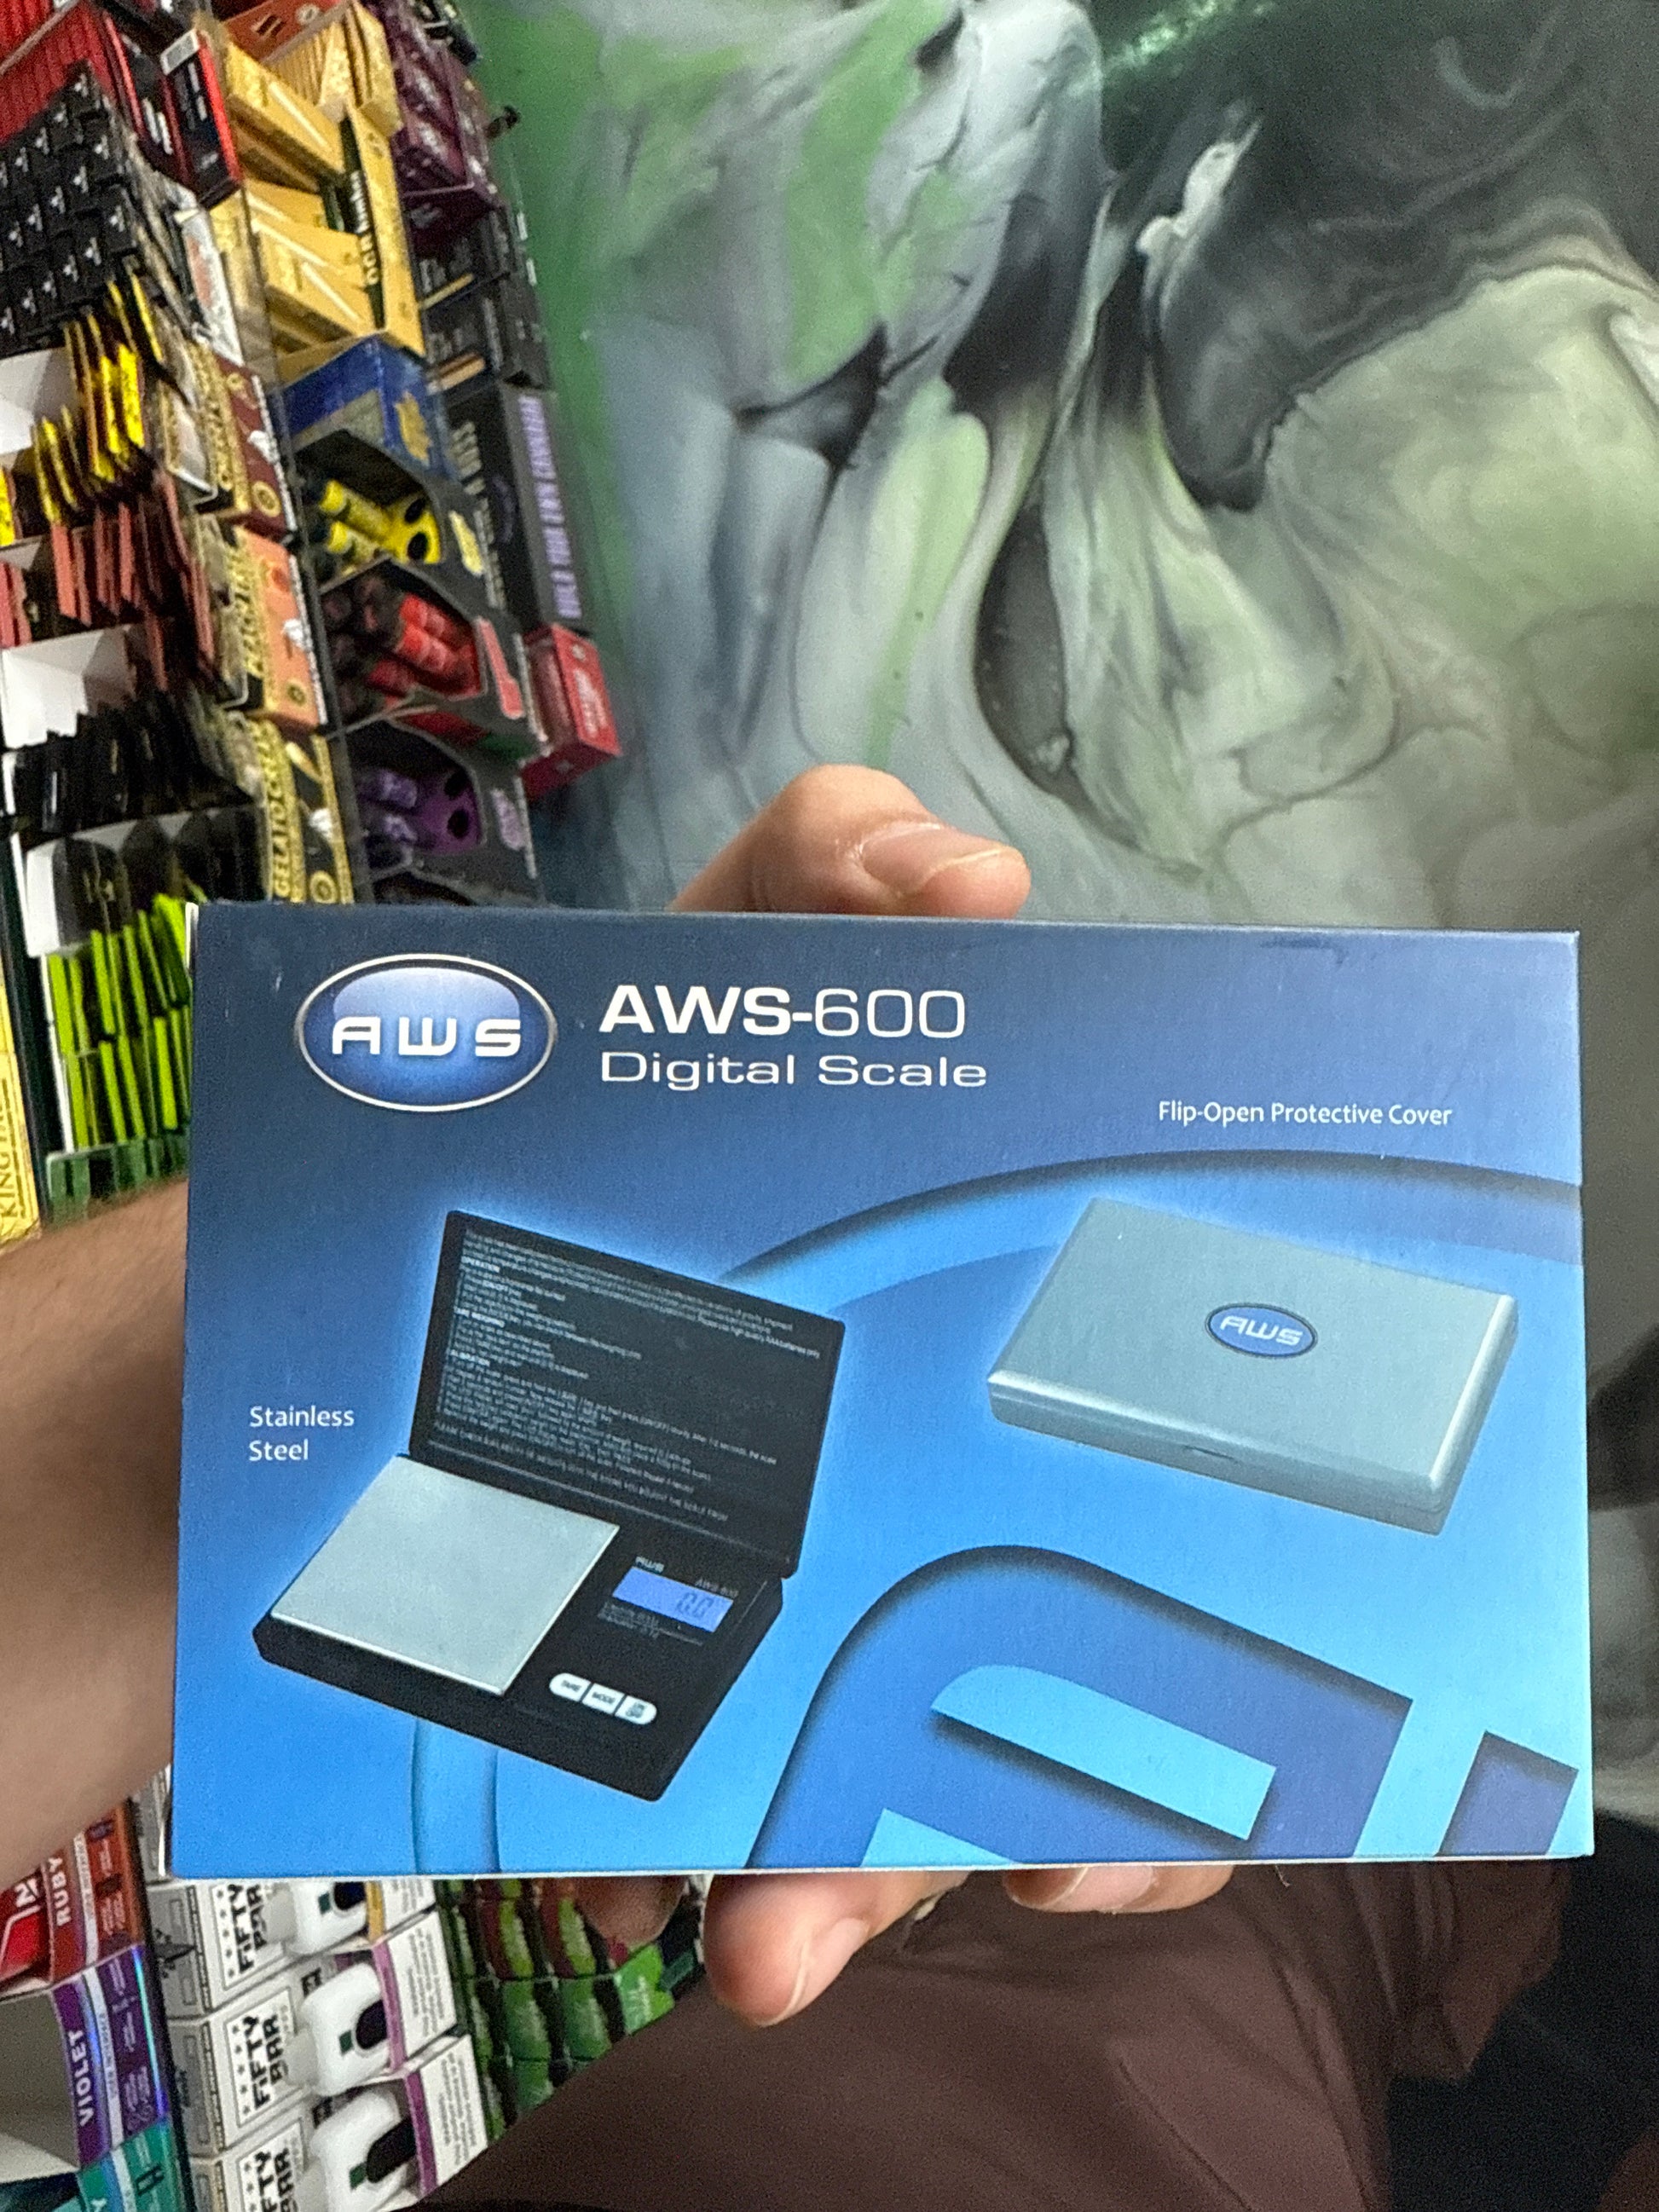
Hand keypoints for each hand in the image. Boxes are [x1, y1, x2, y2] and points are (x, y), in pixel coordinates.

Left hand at [575, 768, 1231, 2023]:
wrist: (323, 1240)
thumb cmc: (555, 1115)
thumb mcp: (695, 975)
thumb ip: (821, 872)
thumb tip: (969, 879)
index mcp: (961, 1381)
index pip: (1128, 1553)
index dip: (1188, 1683)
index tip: (1158, 1779)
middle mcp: (890, 1522)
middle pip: (1021, 1733)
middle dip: (1027, 1837)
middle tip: (997, 1869)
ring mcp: (753, 1621)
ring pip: (855, 1831)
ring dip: (838, 1898)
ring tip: (769, 1937)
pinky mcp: (600, 1691)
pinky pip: (644, 1843)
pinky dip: (626, 1872)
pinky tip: (591, 1874)